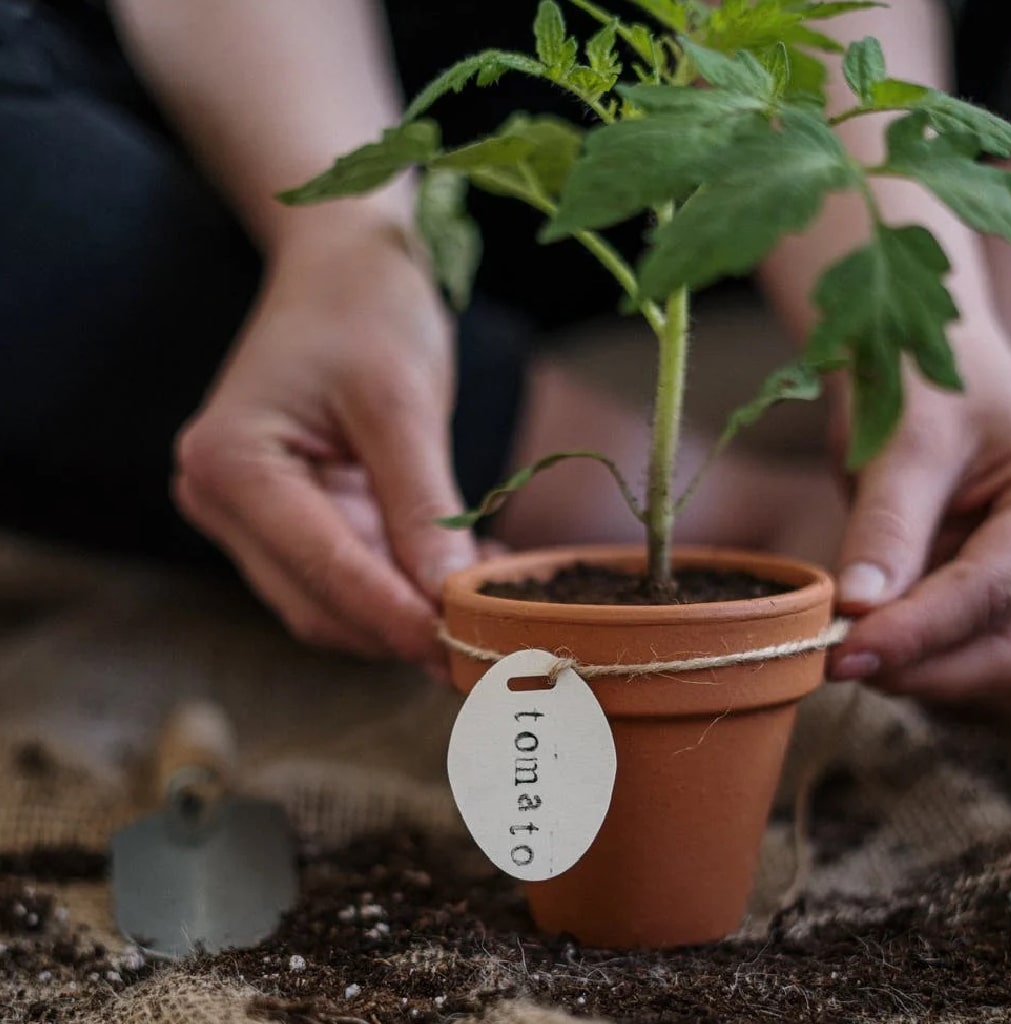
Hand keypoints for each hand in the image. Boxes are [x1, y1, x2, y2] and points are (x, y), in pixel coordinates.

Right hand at [173, 222, 475, 672]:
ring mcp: (248, 515)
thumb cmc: (365, 308)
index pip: (320, 566)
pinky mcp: (284, 519)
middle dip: (400, 627)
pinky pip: (344, 574)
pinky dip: (400, 587)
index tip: (460, 649)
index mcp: (230, 462)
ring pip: (329, 601)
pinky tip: (459, 573)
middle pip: (316, 600)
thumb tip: (450, 598)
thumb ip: (421, 504)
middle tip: (485, 645)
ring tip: (483, 602)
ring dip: (404, 614)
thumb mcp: (401, 400)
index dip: (394, 615)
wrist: (341, 266)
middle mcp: (220, 499)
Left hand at [827, 327, 1010, 723]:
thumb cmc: (915, 376)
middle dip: (923, 665)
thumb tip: (859, 607)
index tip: (851, 654)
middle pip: (1004, 648)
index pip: (992, 590)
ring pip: (980, 659)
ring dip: (913, 668)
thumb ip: (887, 525)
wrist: (905, 361)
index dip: (920, 631)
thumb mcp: (904, 441)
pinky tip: (860, 641)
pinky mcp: (969, 589)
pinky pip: (948, 643)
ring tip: (843, 649)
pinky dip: (903, 652)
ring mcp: (1008, 574)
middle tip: (838, 663)